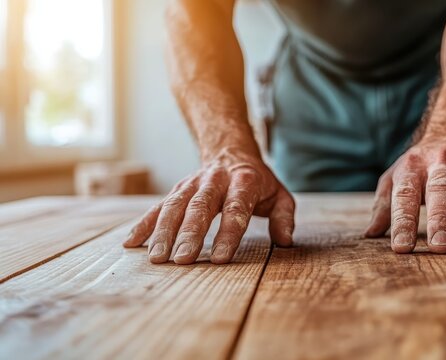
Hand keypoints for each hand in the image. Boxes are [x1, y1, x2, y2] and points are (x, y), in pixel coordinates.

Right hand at [123, 147, 294, 263]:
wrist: (230, 150)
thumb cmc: (257, 182)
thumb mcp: (279, 195)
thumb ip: (284, 217)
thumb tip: (285, 241)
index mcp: (243, 181)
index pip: (236, 207)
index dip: (228, 233)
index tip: (220, 257)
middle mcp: (214, 180)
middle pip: (200, 207)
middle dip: (190, 234)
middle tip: (183, 260)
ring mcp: (192, 184)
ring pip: (174, 206)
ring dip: (163, 232)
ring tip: (157, 258)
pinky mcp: (177, 190)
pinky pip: (158, 206)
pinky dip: (143, 224)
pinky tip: (131, 243)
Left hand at [365, 139, 445, 253]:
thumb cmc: (417, 166)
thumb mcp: (394, 179)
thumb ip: (384, 205)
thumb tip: (370, 235)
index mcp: (413, 167)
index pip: (406, 196)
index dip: (403, 222)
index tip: (401, 248)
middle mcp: (443, 164)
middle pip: (442, 191)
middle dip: (442, 218)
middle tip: (442, 247)